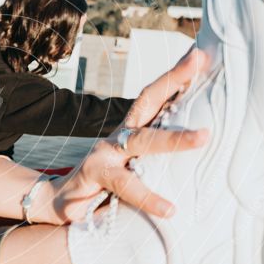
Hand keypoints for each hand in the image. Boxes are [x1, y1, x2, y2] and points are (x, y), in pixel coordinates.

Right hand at [34, 47, 211, 222]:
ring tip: (203, 137)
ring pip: (141, 141)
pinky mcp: (94, 177)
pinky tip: (169, 209)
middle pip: (147, 101)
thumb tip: (202, 150)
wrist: (60, 203)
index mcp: (131, 130)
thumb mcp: (134, 167)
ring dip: (174, 138)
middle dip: (174, 80)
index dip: (176, 74)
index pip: (154, 96)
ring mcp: (104, 154)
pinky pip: (126, 186)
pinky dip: (148, 198)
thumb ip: (157, 158)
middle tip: (200, 59)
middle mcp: (118, 136)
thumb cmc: (105, 187)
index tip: (200, 54)